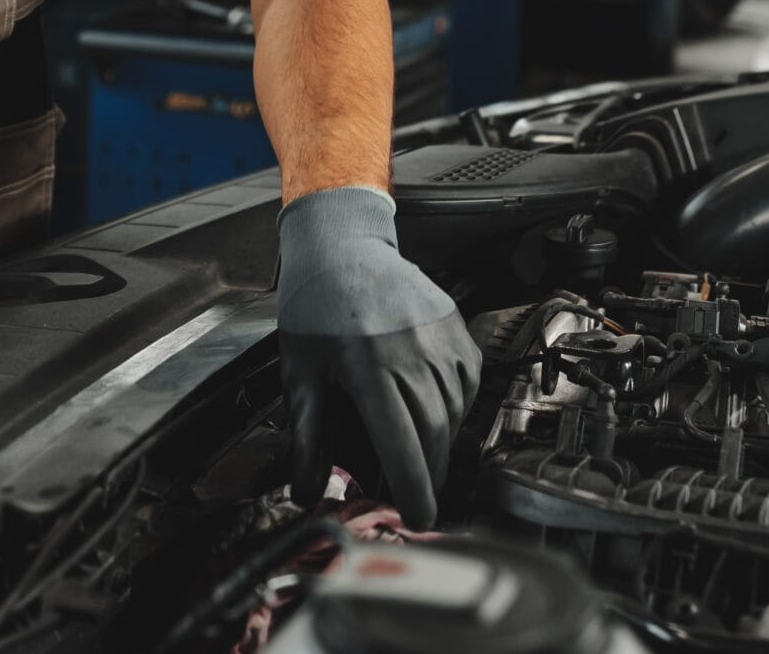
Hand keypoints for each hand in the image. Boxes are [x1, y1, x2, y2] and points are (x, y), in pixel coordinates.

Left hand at [275, 185, 481, 528]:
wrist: (342, 248)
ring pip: (453, 411)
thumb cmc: (316, 312)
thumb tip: (308, 493)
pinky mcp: (455, 327)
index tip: (420, 519)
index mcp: (367, 366)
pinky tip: (434, 414)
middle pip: (433, 432)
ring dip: (440, 443)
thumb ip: (307, 438)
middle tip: (418, 498)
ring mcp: (438, 336)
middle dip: (429, 473)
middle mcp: (409, 351)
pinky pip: (466, 383)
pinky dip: (455, 408)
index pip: (400, 442)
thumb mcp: (301, 376)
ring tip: (421, 457)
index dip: (414, 488)